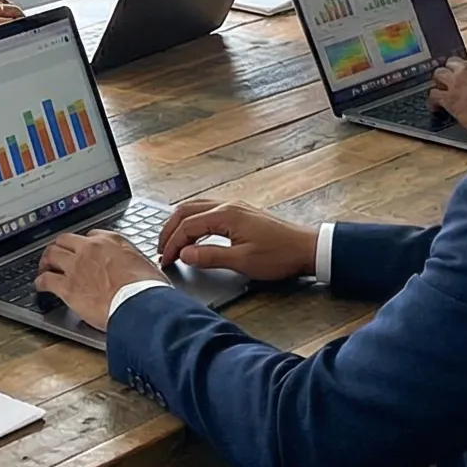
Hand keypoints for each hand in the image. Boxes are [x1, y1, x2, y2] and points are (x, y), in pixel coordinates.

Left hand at [34, 229, 162, 329]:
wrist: (138, 304)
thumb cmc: (147, 288)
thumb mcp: (145, 265)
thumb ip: (132, 262)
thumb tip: (135, 269)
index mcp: (112, 241)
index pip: (92, 236)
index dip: (85, 244)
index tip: (84, 250)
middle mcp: (90, 249)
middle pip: (66, 240)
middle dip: (60, 246)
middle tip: (57, 254)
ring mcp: (76, 267)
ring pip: (52, 254)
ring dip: (46, 260)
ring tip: (44, 266)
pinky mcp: (67, 287)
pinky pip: (46, 280)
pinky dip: (40, 282)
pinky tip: (40, 286)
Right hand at [155, 199, 317, 281]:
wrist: (306, 248)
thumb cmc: (279, 255)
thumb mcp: (242, 261)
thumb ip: (210, 257)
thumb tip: (184, 254)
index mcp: (226, 215)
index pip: (187, 226)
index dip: (172, 244)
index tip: (165, 260)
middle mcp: (227, 205)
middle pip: (186, 211)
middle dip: (169, 230)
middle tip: (160, 249)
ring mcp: (234, 207)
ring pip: (196, 208)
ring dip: (180, 224)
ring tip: (172, 242)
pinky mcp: (240, 213)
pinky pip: (207, 211)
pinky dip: (193, 221)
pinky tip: (193, 235)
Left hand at [429, 56, 466, 144]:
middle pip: (452, 63)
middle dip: (452, 71)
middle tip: (454, 81)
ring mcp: (456, 82)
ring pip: (438, 74)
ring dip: (439, 81)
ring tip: (441, 89)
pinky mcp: (449, 99)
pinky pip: (433, 95)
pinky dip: (432, 101)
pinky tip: (434, 107)